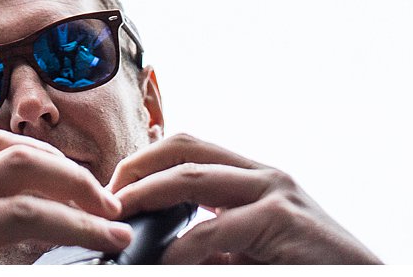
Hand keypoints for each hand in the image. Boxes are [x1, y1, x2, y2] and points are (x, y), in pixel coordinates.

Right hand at [0, 131, 132, 263]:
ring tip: (111, 240)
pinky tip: (59, 273)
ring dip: (77, 223)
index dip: (53, 162)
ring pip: (18, 211)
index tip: (91, 189)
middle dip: (77, 182)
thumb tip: (6, 246)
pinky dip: (30, 267)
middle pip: (17, 163)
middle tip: (114, 213)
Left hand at [110, 133, 377, 264]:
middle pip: (185, 148)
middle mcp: (265, 175)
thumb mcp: (254, 252)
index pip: (190, 148)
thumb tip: (161, 251)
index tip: (114, 188)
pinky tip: (164, 260)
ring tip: (118, 213)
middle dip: (137, 167)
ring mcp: (276, 193)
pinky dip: (184, 246)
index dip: (146, 161)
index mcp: (254, 179)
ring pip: (195, 176)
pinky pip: (219, 228)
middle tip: (105, 195)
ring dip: (147, 193)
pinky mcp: (283, 219)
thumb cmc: (307, 270)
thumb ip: (215, 244)